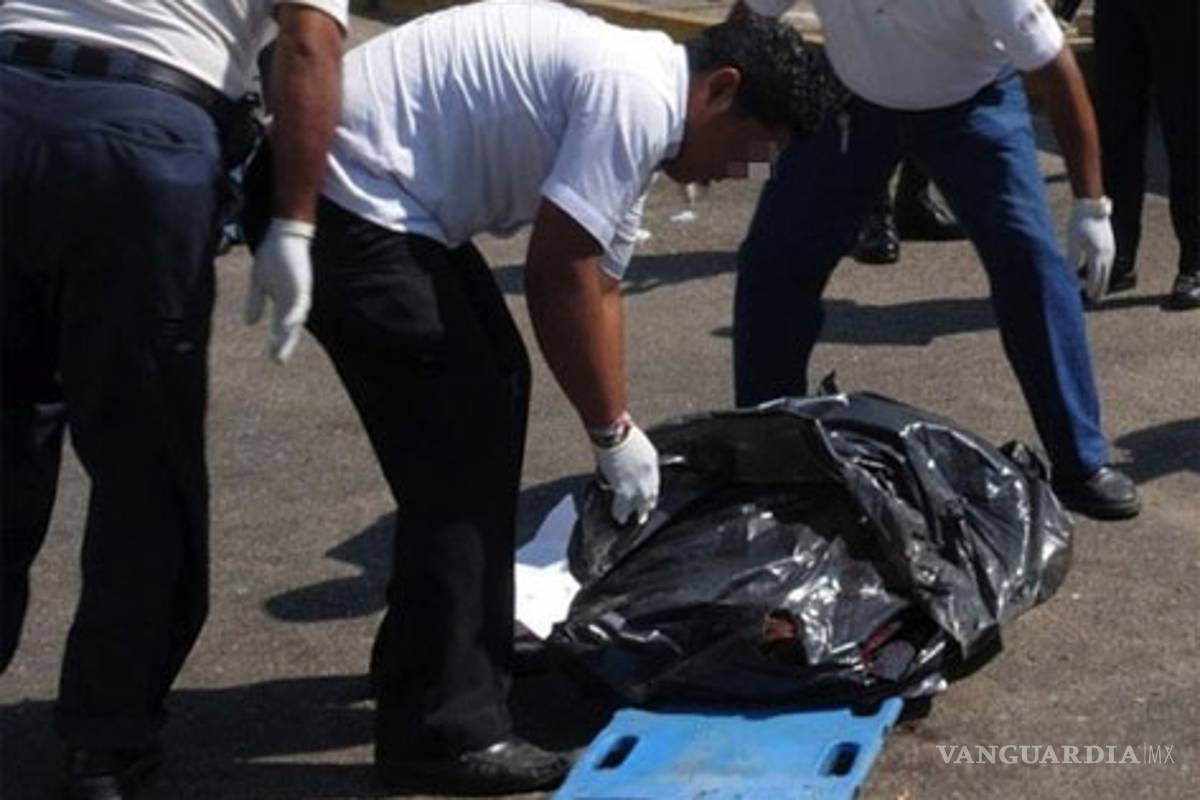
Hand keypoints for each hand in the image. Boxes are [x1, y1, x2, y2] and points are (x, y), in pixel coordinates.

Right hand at [245, 218, 315, 362]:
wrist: (285, 234)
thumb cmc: (274, 257)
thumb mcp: (259, 282)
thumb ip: (255, 302)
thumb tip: (249, 323)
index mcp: (284, 301)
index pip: (281, 326)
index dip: (277, 342)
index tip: (272, 358)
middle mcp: (294, 301)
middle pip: (290, 327)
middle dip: (284, 344)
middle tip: (277, 361)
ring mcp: (299, 293)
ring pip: (296, 319)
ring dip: (288, 334)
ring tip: (280, 350)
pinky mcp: (301, 284)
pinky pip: (299, 302)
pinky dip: (294, 314)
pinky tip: (289, 324)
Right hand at [592, 423, 659, 525]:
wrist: (615, 434)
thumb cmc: (622, 434)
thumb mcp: (638, 446)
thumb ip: (638, 458)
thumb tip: (629, 465)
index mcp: (652, 463)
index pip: (654, 483)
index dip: (650, 493)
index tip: (648, 499)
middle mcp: (648, 477)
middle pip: (650, 496)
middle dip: (647, 506)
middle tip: (643, 516)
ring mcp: (638, 485)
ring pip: (638, 505)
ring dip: (634, 513)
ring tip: (630, 520)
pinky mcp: (624, 490)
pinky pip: (622, 507)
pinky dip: (619, 513)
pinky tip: (619, 519)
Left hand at [1067, 197, 1114, 303]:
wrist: (1091, 206)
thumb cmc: (1079, 223)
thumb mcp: (1072, 243)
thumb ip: (1071, 261)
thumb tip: (1070, 276)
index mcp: (1096, 253)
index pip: (1095, 276)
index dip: (1092, 288)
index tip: (1088, 298)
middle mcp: (1106, 252)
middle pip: (1104, 274)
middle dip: (1099, 288)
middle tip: (1096, 300)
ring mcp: (1110, 248)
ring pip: (1107, 268)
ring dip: (1103, 279)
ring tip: (1099, 290)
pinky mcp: (1109, 243)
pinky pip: (1108, 261)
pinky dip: (1104, 270)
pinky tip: (1100, 273)